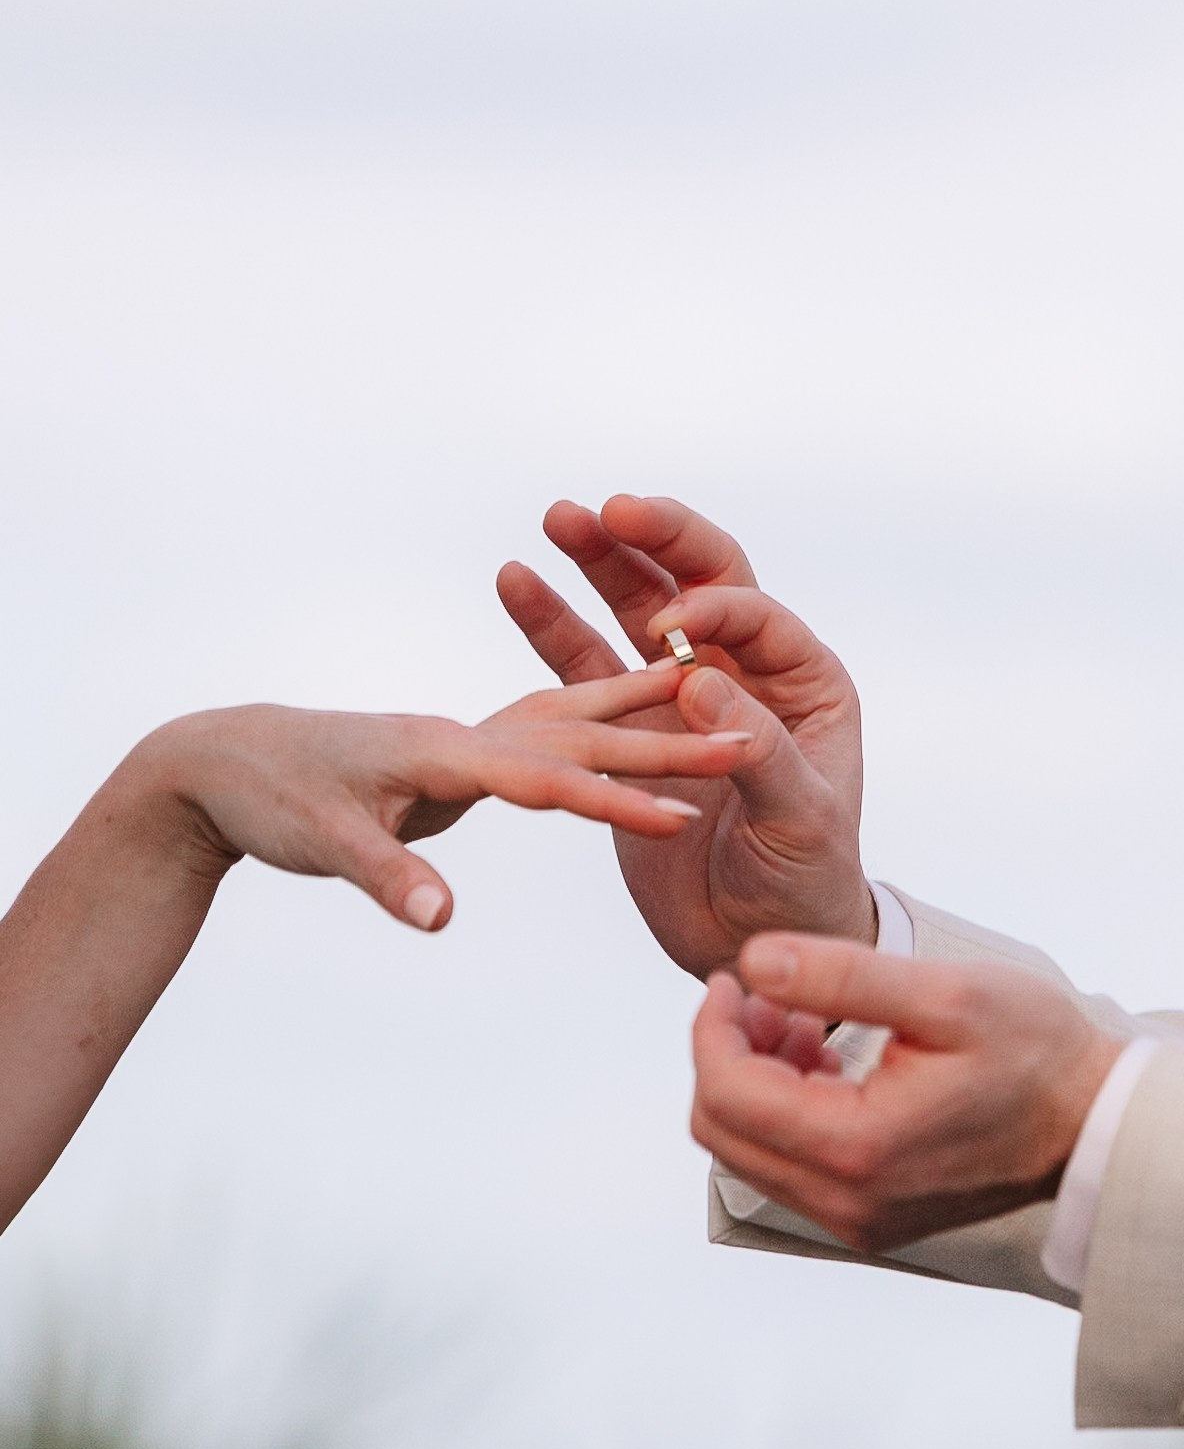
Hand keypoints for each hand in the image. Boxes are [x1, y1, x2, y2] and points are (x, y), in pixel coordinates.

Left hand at [137, 668, 750, 932]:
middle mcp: (465, 734)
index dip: (615, 797)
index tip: (685, 815)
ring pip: (574, 720)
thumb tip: (442, 920)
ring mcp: (467, 739)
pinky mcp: (463, 755)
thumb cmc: (272, 795)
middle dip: (665, 741)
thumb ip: (388, 877)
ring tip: (713, 699)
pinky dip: (602, 728)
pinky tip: (623, 728)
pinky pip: (551, 735)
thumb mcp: (321, 843)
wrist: (226, 756)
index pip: (546, 775)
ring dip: (645, 715)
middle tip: (747, 742)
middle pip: (581, 735)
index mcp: (442, 751)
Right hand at [497, 494, 874, 974]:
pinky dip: (552, 622)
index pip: (754, 614)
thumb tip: (696, 679)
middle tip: (603, 510)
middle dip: (650, 542)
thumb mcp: (800, 820)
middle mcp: (743, 671)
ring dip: (597, 563)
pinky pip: (585, 666)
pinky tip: (517, 580)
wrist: (758, 938)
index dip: (710, 607)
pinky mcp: (628, 728)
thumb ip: (759, 752)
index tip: (666, 626)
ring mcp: (681, 694)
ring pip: (633, 610)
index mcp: (803, 682)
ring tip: (554, 519)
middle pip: (693, 584)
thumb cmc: (805, 882)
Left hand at [691, 933, 1125, 1250]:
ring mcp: (855, 1218)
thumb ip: (840, 975)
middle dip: (727, 1051)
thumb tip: (752, 960)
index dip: (712, 1026)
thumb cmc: (1032, 1050)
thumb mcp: (942, 994)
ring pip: (745, 1148)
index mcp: (858, 1149)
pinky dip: (781, 1106)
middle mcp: (846, 1201)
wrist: (1090, 1118)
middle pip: (720, 1128)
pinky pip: (784, 1165)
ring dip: (753, 1076)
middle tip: (768, 995)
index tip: (735, 976)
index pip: (726, 1093)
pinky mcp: (866, 1216)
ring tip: (799, 1020)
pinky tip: (822, 1060)